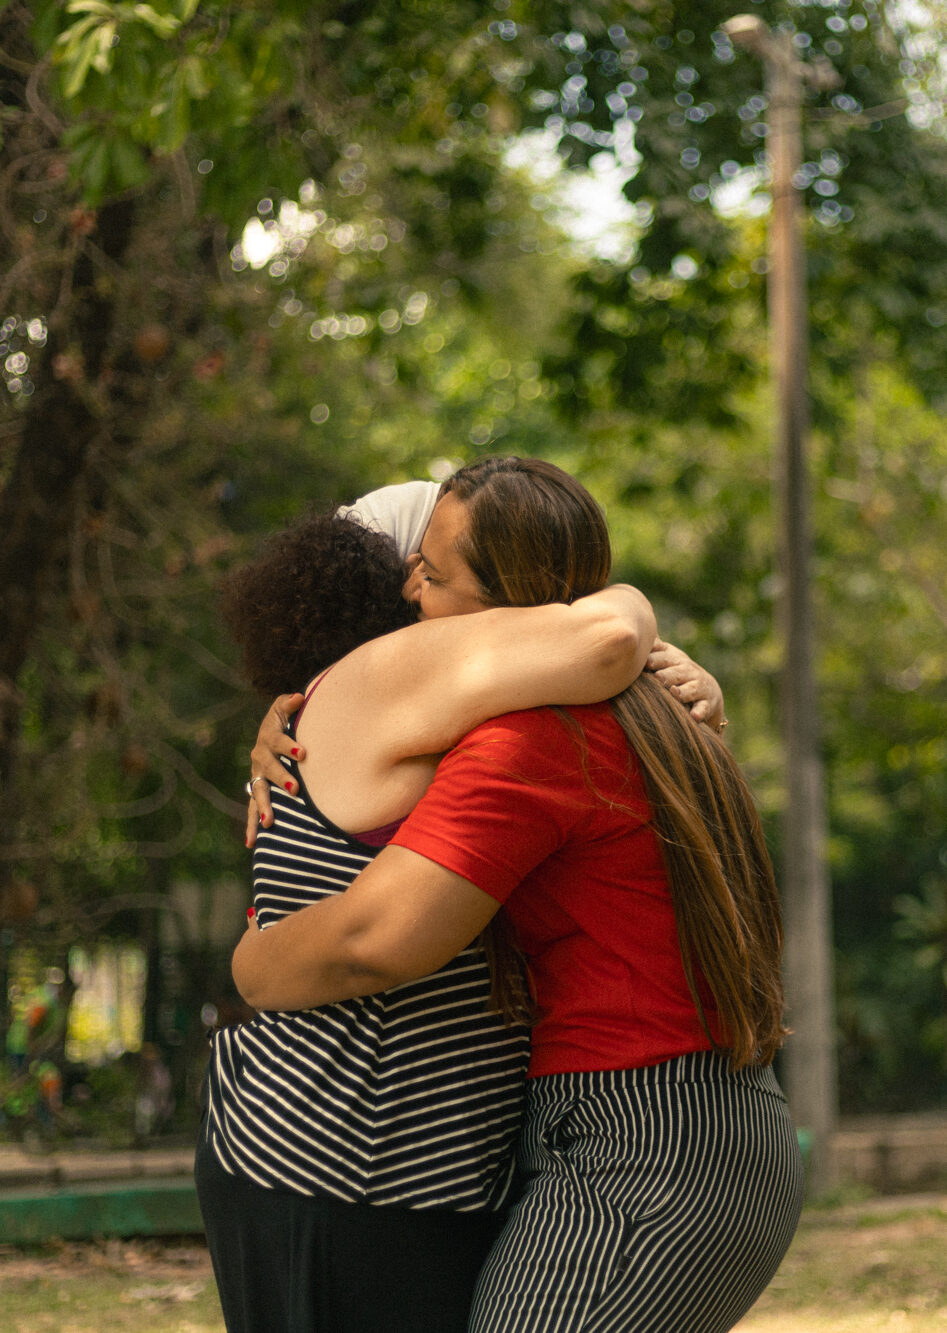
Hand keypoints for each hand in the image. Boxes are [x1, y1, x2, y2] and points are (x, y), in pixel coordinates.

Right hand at [245, 692, 305, 846]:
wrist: (272, 731)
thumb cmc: (283, 719)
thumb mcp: (284, 708)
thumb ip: (290, 704)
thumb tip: (300, 697)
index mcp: (268, 737)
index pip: (277, 741)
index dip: (289, 746)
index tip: (303, 753)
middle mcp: (259, 757)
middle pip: (268, 769)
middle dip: (280, 779)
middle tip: (295, 789)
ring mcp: (257, 775)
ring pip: (258, 792)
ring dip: (263, 806)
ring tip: (269, 822)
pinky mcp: (257, 790)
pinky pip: (252, 809)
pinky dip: (251, 825)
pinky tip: (251, 843)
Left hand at [645, 639, 725, 729]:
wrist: (708, 690)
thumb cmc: (677, 672)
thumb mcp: (667, 658)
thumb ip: (652, 648)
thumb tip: (632, 632)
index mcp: (675, 659)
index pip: (664, 656)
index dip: (654, 659)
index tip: (644, 662)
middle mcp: (688, 670)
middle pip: (677, 672)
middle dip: (667, 675)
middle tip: (658, 678)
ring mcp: (699, 686)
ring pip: (690, 689)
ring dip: (682, 692)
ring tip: (674, 693)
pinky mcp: (707, 703)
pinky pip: (703, 708)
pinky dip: (699, 712)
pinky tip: (694, 717)